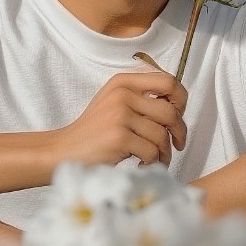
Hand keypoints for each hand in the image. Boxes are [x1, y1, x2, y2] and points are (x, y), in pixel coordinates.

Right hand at [52, 70, 188, 166]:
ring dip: (165, 152)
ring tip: (156, 159)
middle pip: (171, 111)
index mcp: (124, 82)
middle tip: (178, 144)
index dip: (181, 100)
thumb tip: (178, 107)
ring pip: (162, 135)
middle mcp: (123, 94)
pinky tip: (141, 164)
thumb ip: (142, 98)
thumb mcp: (115, 103)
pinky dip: (152, 162)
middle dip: (179, 132)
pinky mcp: (119, 137)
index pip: (169, 81)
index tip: (179, 116)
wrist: (63, 150)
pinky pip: (152, 152)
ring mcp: (120, 115)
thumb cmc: (95, 130)